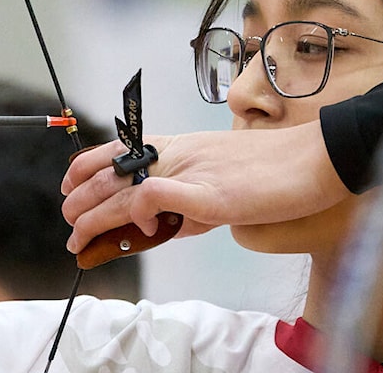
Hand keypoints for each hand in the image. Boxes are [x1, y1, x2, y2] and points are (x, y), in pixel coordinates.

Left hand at [60, 120, 349, 254]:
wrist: (312, 159)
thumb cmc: (273, 170)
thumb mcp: (221, 177)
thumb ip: (190, 197)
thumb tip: (166, 222)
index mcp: (182, 146)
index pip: (119, 150)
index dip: (87, 168)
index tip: (71, 186)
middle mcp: (180, 154)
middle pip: (113, 173)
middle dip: (82, 201)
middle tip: (70, 224)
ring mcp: (192, 173)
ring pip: (124, 189)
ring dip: (95, 215)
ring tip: (80, 235)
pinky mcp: (209, 194)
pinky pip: (159, 195)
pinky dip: (139, 210)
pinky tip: (136, 227)